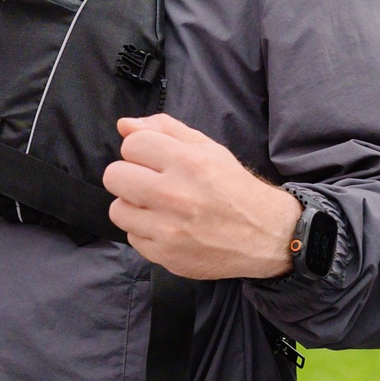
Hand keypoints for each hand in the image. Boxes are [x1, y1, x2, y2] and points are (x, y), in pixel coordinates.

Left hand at [103, 114, 302, 280]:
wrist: (265, 235)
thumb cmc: (234, 188)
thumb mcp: (209, 148)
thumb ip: (165, 129)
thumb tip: (123, 124)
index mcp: (189, 162)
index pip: (131, 144)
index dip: (141, 150)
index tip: (155, 160)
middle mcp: (176, 195)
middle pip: (114, 176)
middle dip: (130, 176)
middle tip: (151, 183)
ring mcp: (168, 229)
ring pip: (117, 210)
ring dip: (134, 206)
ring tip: (158, 207)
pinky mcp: (165, 255)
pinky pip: (131, 237)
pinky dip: (145, 232)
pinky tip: (167, 227)